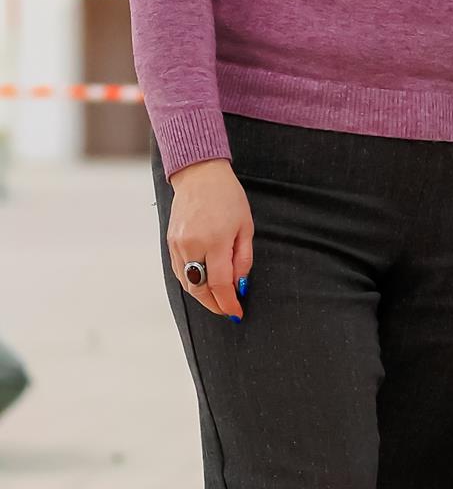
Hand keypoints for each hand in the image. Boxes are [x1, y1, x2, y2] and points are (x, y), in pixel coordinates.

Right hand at [168, 159, 252, 320]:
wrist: (199, 174)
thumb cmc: (228, 198)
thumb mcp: (246, 228)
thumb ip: (242, 260)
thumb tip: (238, 285)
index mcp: (214, 242)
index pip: (219, 284)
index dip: (228, 303)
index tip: (237, 314)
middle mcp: (191, 245)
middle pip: (199, 288)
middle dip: (214, 304)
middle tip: (228, 310)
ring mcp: (177, 243)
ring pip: (186, 282)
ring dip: (202, 296)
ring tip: (218, 300)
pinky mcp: (170, 241)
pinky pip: (178, 270)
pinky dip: (191, 282)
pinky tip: (203, 284)